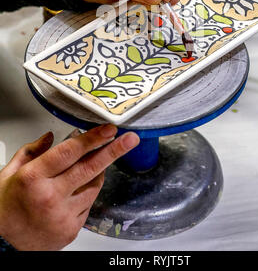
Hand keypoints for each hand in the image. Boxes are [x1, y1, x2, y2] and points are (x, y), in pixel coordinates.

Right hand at [0, 125, 138, 250]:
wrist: (2, 242)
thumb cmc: (6, 206)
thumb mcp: (9, 172)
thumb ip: (32, 151)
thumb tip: (52, 136)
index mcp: (33, 178)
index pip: (69, 152)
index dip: (92, 138)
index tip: (109, 129)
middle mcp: (50, 196)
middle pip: (89, 168)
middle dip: (114, 151)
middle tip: (130, 139)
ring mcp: (63, 215)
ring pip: (94, 186)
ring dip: (99, 170)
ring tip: (97, 160)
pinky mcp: (71, 229)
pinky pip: (89, 203)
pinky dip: (90, 191)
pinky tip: (81, 185)